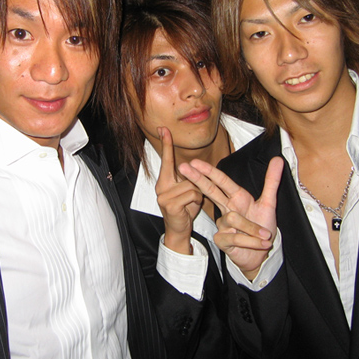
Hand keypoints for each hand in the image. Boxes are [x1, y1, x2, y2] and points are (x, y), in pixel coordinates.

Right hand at [155, 127, 202, 254]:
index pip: (166, 159)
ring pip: (192, 184)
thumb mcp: (186, 191)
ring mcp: (164, 195)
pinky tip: (190, 208)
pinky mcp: (170, 204)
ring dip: (197, 194)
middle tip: (190, 196)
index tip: (163, 128)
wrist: (178, 230)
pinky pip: (192, 194)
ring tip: (190, 204)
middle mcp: (161, 186)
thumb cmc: (183, 209)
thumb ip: (186, 179)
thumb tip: (191, 168)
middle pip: (185, 172)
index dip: (166, 143)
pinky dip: (196, 200)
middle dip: (194, 182)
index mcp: (164, 181)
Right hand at [179, 156, 283, 277]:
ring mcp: (222, 224)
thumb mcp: (269, 203)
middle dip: (197, 178)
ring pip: (233, 218)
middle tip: (183, 166)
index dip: (209, 171)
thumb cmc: (262, 228)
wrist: (262, 254)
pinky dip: (252, 241)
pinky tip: (261, 243)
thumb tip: (278, 159)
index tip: (195, 162)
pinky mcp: (221, 240)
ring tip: (265, 235)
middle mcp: (227, 208)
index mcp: (237, 197)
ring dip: (253, 228)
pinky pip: (236, 236)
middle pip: (210, 191)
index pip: (221, 181)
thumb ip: (272, 181)